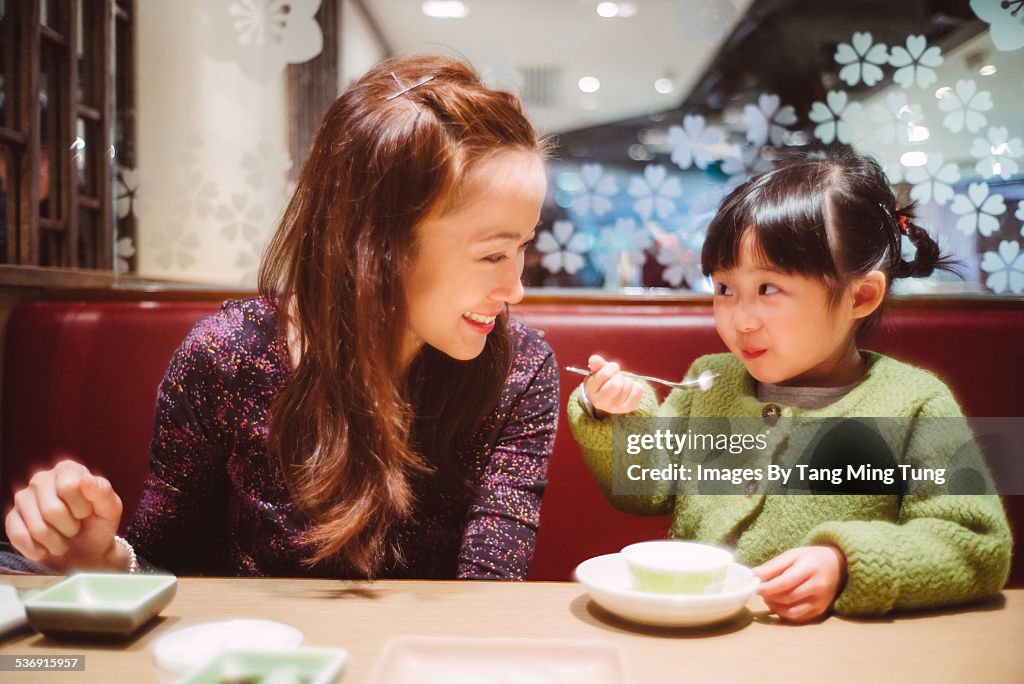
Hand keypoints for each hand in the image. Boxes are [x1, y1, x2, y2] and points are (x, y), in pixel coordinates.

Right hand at [5, 459, 124, 571]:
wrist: (86, 551)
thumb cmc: (99, 524)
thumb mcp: (110, 508)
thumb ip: (102, 491)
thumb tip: (85, 479)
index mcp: (67, 469)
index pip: (69, 487)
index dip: (81, 507)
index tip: (87, 512)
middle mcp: (41, 479)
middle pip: (52, 510)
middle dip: (70, 527)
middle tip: (75, 528)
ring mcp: (23, 498)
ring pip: (37, 528)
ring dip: (56, 542)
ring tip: (64, 538)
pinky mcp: (12, 518)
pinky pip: (19, 537)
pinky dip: (38, 550)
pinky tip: (47, 548)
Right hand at [582, 354, 643, 414]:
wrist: (609, 397)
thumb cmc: (603, 381)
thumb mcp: (597, 371)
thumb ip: (596, 364)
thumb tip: (594, 359)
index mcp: (591, 391)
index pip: (605, 374)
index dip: (611, 367)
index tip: (612, 368)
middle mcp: (601, 402)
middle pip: (616, 384)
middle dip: (619, 376)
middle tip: (617, 377)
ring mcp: (614, 407)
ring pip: (628, 385)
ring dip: (627, 380)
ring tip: (622, 384)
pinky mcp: (628, 408)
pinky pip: (638, 390)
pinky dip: (636, 386)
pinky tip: (629, 389)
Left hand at [753, 545, 846, 622]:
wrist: (838, 565)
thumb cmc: (811, 558)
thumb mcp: (793, 554)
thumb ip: (774, 565)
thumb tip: (755, 574)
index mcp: (810, 569)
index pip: (785, 582)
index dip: (768, 588)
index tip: (756, 587)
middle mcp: (818, 587)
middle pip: (788, 598)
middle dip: (770, 597)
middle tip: (761, 592)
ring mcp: (821, 601)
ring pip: (792, 611)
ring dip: (775, 607)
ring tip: (768, 598)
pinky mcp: (821, 610)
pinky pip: (799, 618)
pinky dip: (785, 614)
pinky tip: (779, 605)